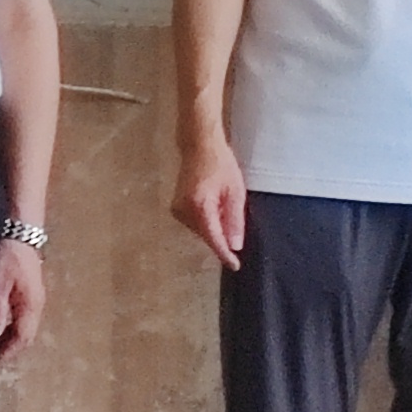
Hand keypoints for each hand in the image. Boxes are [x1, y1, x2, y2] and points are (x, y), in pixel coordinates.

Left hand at [0, 237, 46, 366]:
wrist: (21, 234)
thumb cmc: (8, 256)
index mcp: (30, 305)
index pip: (21, 337)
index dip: (8, 352)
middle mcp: (36, 306)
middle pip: (25, 337)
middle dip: (9, 351)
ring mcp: (35, 301)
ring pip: (25, 329)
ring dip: (10, 341)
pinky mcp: (30, 295)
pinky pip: (22, 320)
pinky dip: (11, 330)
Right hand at [168, 132, 247, 269]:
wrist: (199, 146)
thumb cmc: (220, 164)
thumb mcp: (235, 192)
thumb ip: (234, 220)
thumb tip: (234, 245)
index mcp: (200, 206)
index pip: (213, 238)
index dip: (224, 254)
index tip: (235, 265)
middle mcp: (184, 210)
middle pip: (207, 235)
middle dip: (222, 233)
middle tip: (232, 213)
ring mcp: (177, 209)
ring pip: (201, 230)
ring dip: (215, 225)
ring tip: (222, 201)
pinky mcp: (176, 207)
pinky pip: (196, 222)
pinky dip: (207, 219)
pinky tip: (214, 203)